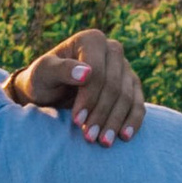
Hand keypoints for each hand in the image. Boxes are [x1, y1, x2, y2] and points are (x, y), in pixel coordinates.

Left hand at [11, 28, 145, 142]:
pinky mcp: (132, 85)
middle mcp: (112, 49)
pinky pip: (138, 105)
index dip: (88, 98)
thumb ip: (61, 69)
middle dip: (101, 114)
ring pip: (127, 98)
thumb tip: (86, 72)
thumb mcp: (43, 73)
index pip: (97, 72)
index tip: (76, 120)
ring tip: (103, 142)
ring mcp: (125, 68)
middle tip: (89, 137)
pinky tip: (124, 137)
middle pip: (114, 86)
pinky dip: (132, 122)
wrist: (50, 91)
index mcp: (91, 40)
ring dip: (115, 122)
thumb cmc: (43, 79)